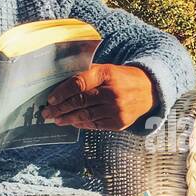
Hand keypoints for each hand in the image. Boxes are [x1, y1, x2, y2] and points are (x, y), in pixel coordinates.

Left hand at [42, 64, 156, 131]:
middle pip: (80, 102)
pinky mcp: (119, 122)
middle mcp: (112, 92)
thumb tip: (61, 88)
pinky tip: (73, 123)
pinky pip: (95, 125)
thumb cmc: (121, 78)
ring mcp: (116, 109)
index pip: (78, 84)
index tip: (51, 99)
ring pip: (86, 116)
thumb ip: (87, 76)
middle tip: (47, 113)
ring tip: (57, 120)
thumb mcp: (106, 70)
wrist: (149, 90)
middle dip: (60, 108)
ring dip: (68, 119)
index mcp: (106, 74)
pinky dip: (82, 124)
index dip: (62, 92)